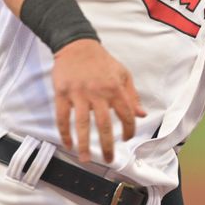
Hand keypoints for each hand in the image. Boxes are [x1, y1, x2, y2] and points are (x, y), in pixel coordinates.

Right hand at [52, 39, 146, 162]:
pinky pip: (63, 117)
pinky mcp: (62, 93)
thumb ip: (132, 95)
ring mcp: (79, 93)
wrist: (77, 45)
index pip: (126, 114)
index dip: (129, 129)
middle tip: (108, 160)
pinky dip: (64, 132)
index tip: (127, 139)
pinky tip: (68, 143)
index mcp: (115, 88)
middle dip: (107, 145)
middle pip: (104, 124)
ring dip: (84, 144)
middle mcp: (98, 92)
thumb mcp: (122, 74)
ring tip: (85, 159)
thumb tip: (141, 114)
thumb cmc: (102, 61)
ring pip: (82, 124)